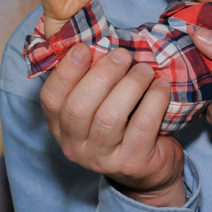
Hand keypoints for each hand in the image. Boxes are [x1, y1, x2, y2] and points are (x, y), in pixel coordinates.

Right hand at [39, 43, 186, 207]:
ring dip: (130, 86)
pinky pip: (142, 126)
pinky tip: (161, 86)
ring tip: (145, 70)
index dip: (66, 71)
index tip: (84, 47)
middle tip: (123, 55)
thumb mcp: (100, 104)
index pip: (50, 99)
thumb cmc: (124, 125)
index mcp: (61, 127)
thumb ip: (92, 79)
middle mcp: (75, 146)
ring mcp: (102, 159)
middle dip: (102, 75)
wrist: (151, 170)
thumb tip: (98, 41)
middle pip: (78, 108)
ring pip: (109, 117)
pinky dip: (154, 100)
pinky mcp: (132, 163)